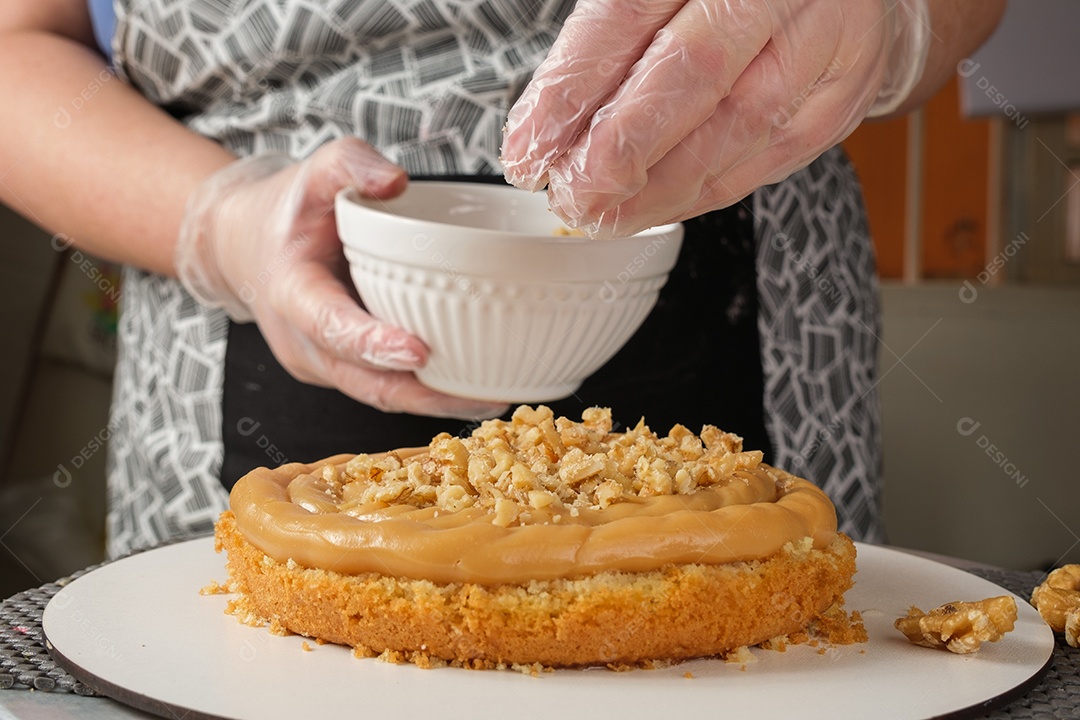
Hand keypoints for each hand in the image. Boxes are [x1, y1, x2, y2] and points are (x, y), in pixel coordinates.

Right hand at [176, 137, 508, 418]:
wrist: (248, 248)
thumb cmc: (291, 210)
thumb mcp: (315, 171)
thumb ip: (353, 166)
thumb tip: (398, 181)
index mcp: (292, 292)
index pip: (332, 326)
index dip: (374, 344)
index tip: (421, 352)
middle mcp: (304, 343)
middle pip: (366, 383)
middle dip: (425, 396)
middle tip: (486, 397)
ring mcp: (323, 365)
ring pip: (381, 396)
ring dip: (436, 403)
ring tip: (495, 400)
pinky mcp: (343, 373)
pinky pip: (385, 390)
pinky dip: (427, 393)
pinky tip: (475, 392)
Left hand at [502, 0, 929, 237]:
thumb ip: (608, 40)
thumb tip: (546, 125)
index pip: (628, 13)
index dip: (574, 87)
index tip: (529, 147)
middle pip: (693, 71)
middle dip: (620, 148)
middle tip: (571, 194)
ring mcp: (820, 40)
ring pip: (735, 125)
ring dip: (659, 187)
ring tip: (603, 213)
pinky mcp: (838, 97)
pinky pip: (766, 157)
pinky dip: (702, 191)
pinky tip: (656, 207)